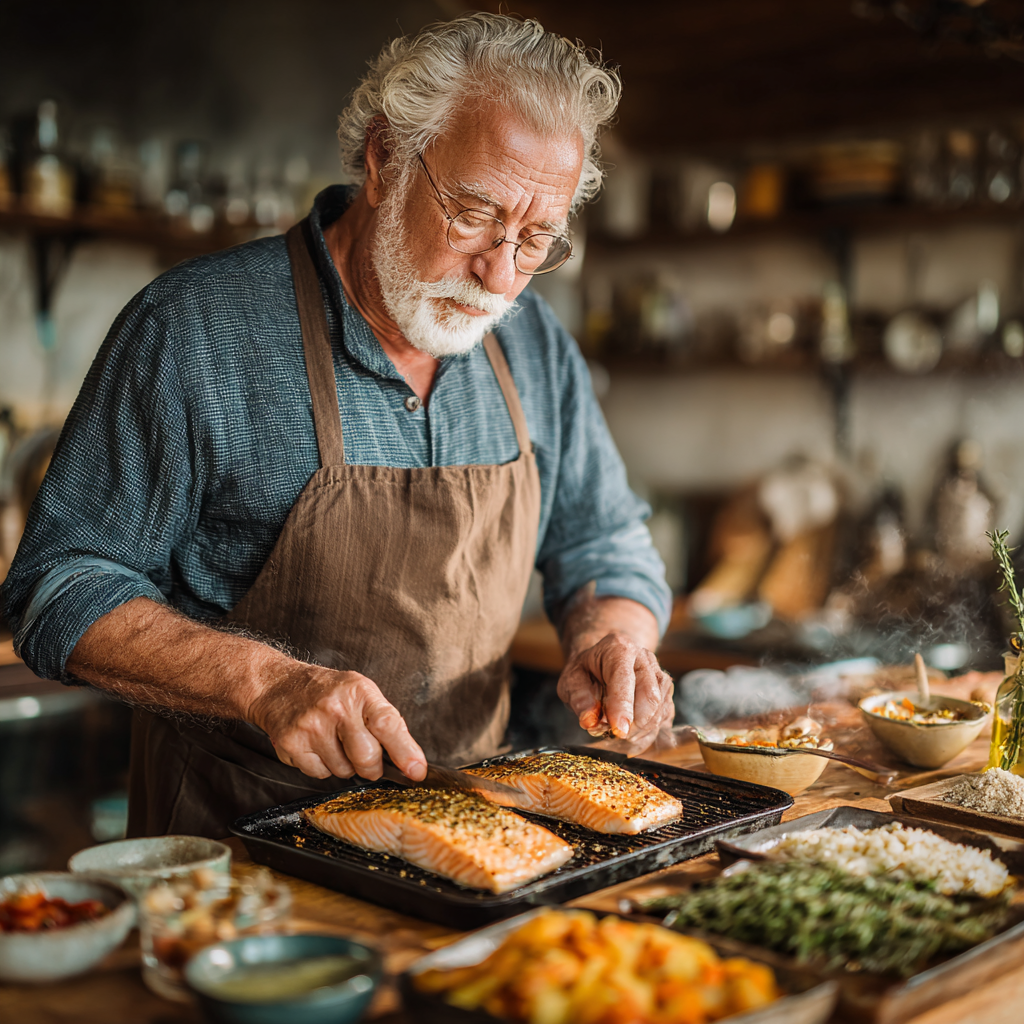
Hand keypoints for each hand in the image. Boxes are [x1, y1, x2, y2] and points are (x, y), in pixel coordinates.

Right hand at [248, 664, 426, 781]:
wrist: (279, 686)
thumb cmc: (328, 693)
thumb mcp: (361, 693)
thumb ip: (386, 723)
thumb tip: (413, 763)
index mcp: (359, 692)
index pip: (387, 724)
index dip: (405, 751)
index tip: (417, 771)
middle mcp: (336, 708)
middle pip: (366, 757)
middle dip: (371, 767)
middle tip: (365, 758)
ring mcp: (311, 726)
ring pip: (343, 771)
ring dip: (344, 765)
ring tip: (333, 741)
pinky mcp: (291, 745)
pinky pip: (319, 774)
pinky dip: (322, 767)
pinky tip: (316, 746)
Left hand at [556, 631, 674, 744]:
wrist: (603, 662)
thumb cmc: (587, 671)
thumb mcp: (571, 679)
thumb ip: (578, 698)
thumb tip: (589, 720)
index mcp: (618, 648)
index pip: (624, 678)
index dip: (622, 707)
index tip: (619, 731)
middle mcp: (644, 657)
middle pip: (650, 695)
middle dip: (635, 723)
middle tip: (617, 735)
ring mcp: (658, 672)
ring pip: (661, 707)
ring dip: (643, 729)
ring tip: (622, 732)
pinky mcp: (666, 689)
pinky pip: (666, 714)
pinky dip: (651, 730)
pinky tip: (635, 733)